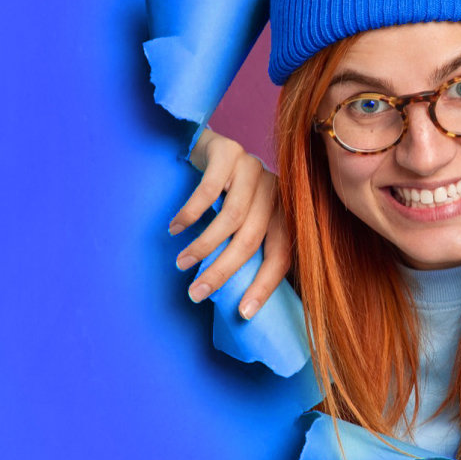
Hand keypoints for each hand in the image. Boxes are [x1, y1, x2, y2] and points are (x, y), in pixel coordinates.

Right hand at [168, 128, 288, 319]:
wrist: (207, 146)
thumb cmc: (225, 194)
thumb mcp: (244, 221)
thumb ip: (249, 250)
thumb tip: (245, 305)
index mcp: (284, 211)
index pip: (282, 254)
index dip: (265, 285)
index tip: (244, 313)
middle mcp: (274, 188)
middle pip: (252, 239)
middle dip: (223, 271)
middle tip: (196, 293)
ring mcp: (253, 167)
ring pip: (232, 217)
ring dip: (204, 245)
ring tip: (182, 263)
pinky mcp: (229, 150)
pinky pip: (209, 189)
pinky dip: (190, 213)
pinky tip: (176, 228)